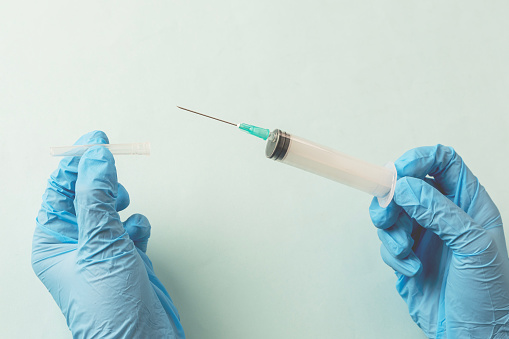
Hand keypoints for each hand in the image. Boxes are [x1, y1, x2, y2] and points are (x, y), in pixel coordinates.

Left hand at [32, 131, 184, 337]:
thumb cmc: (108, 309)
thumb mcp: (99, 245)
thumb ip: (97, 198)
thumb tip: (94, 159)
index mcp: (54, 242)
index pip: (61, 190)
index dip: (77, 163)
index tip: (96, 141)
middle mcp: (76, 245)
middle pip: (85, 196)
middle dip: (100, 182)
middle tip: (112, 168)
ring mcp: (103, 252)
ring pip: (108, 210)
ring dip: (119, 202)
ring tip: (124, 204)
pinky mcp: (127, 258)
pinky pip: (130, 228)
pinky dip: (137, 225)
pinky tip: (139, 234)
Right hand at [370, 145, 508, 337]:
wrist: (473, 335)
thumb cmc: (489, 294)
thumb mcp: (473, 247)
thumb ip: (439, 212)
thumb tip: (406, 187)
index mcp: (468, 204)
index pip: (442, 162)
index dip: (418, 160)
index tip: (398, 173)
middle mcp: (444, 214)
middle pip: (407, 185)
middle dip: (392, 198)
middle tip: (387, 214)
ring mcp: (424, 234)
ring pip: (392, 212)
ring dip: (391, 230)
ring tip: (405, 250)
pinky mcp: (407, 254)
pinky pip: (387, 241)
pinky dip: (393, 254)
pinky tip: (411, 269)